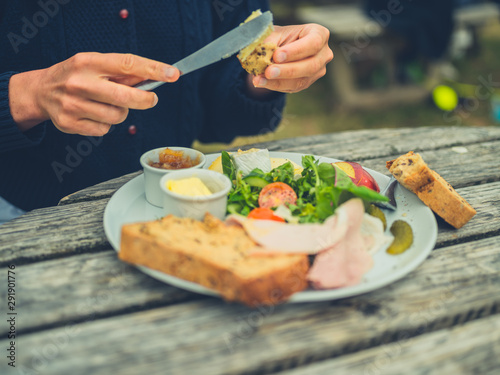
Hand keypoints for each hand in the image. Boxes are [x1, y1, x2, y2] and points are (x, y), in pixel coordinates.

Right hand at [9, 52, 179, 135]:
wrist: (41, 91)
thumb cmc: (77, 76)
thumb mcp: (95, 64)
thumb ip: (121, 72)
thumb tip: (155, 78)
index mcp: (89, 62)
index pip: (127, 64)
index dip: (153, 69)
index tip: (173, 74)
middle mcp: (79, 82)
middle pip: (125, 97)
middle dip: (144, 100)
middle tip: (151, 99)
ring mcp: (73, 104)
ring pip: (117, 116)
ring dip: (121, 113)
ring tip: (109, 105)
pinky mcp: (70, 123)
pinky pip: (104, 130)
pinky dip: (106, 125)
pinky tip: (95, 115)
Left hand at [252, 24, 332, 92]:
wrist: (281, 50)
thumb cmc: (282, 37)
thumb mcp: (276, 33)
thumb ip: (271, 40)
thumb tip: (262, 51)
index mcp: (320, 34)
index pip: (313, 43)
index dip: (295, 51)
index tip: (277, 55)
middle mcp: (323, 54)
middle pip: (310, 65)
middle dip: (287, 70)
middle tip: (268, 72)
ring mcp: (317, 71)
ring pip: (301, 80)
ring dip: (278, 81)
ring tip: (259, 79)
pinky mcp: (307, 83)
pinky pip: (292, 87)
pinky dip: (274, 85)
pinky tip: (261, 82)